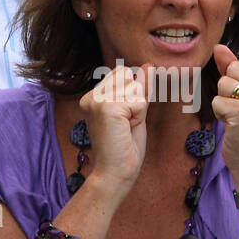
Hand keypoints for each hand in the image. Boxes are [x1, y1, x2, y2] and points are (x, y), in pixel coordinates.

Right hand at [78, 62, 149, 202]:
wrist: (115, 173)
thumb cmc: (125, 148)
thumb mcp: (135, 112)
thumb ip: (139, 88)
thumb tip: (148, 65)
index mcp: (93, 96)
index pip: (122, 74)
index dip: (132, 95)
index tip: (123, 120)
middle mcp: (91, 96)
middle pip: (128, 75)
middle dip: (136, 100)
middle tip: (125, 125)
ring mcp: (96, 100)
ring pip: (135, 87)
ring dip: (138, 109)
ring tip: (125, 128)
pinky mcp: (106, 107)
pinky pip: (139, 100)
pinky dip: (139, 116)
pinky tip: (125, 130)